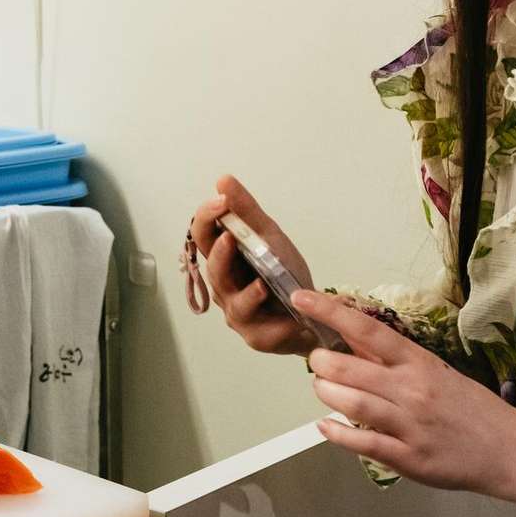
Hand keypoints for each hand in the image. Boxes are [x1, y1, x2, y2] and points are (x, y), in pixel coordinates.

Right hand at [189, 175, 317, 354]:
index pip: (203, 235)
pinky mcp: (256, 336)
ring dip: (246, 290)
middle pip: (212, 268)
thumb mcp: (269, 236)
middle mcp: (223, 286)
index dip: (206, 217)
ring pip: (233, 300)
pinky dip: (270, 317)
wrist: (312, 311)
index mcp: (223, 259)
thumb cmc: (283, 274)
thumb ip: (247, 211)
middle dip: (220, 253)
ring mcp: (236, 312)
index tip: (221, 200)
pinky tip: (277, 305)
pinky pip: (258, 327)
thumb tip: (223, 180)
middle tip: (230, 236)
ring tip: (260, 282)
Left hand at [294, 291, 515, 515]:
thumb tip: (352, 337)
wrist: (510, 450)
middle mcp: (412, 390)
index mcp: (419, 363)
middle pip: (349, 367)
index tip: (302, 298)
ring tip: (323, 389)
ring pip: (351, 403)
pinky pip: (362, 443)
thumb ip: (393, 359)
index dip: (331, 312)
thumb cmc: (470, 407)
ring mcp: (409, 425)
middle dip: (321, 362)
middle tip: (316, 362)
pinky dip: (336, 433)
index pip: (368, 329)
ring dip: (326, 393)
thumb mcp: (435, 371)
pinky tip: (325, 426)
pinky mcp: (408, 458)